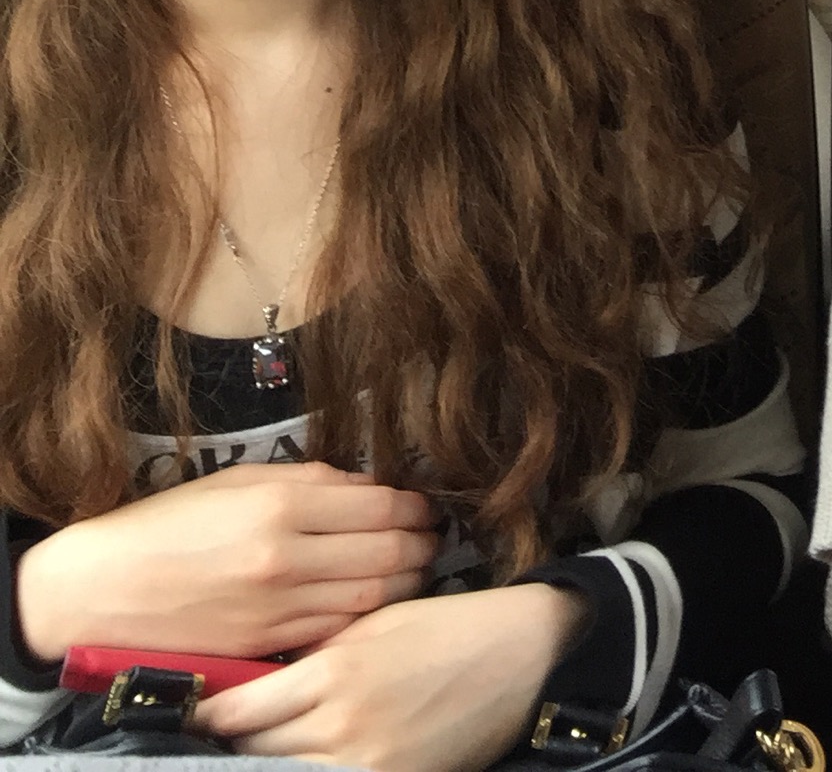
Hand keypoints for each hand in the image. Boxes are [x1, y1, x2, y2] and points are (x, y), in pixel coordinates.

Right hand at [13, 462, 435, 660]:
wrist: (102, 590)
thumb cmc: (169, 525)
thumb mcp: (239, 481)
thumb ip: (309, 481)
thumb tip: (366, 485)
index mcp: (282, 504)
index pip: (380, 504)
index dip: (414, 506)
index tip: (425, 504)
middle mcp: (287, 556)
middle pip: (385, 553)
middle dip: (421, 545)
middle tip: (434, 538)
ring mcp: (276, 606)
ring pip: (369, 597)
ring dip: (404, 583)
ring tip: (417, 569)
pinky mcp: (265, 644)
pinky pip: (334, 629)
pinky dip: (364, 615)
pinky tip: (375, 603)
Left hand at [199, 583, 585, 771]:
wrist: (521, 655)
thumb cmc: (446, 628)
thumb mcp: (374, 624)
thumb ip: (317, 652)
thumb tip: (259, 679)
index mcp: (335, 668)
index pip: (241, 709)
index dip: (210, 715)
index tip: (195, 713)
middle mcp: (342, 723)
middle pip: (254, 751)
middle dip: (234, 742)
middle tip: (219, 732)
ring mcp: (367, 764)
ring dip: (267, 762)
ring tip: (259, 748)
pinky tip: (305, 761)